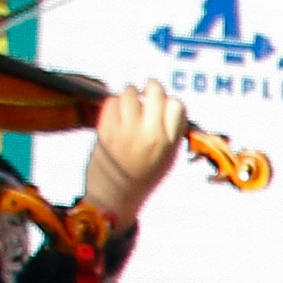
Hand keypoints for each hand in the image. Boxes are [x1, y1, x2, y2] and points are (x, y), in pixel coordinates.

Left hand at [82, 81, 184, 216]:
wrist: (116, 195)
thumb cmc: (144, 174)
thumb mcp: (168, 157)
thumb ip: (169, 131)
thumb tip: (165, 101)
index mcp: (169, 142)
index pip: (176, 104)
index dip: (169, 102)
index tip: (163, 107)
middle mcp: (150, 134)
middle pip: (155, 90)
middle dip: (151, 87)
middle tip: (147, 91)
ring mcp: (126, 131)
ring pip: (130, 92)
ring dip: (130, 95)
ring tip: (129, 106)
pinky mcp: (106, 129)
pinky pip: (111, 102)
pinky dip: (114, 104)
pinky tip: (116, 115)